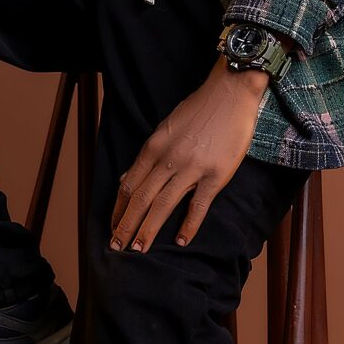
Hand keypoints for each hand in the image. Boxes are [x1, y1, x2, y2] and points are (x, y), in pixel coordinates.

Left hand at [109, 57, 269, 253]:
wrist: (230, 92)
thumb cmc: (198, 110)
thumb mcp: (165, 128)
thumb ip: (148, 156)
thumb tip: (127, 181)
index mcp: (153, 147)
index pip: (128, 186)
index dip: (118, 210)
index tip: (112, 228)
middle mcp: (168, 159)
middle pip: (140, 200)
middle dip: (125, 226)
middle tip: (116, 247)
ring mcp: (191, 168)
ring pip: (162, 206)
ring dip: (147, 230)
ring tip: (138, 250)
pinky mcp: (215, 175)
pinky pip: (198, 206)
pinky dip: (187, 226)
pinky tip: (179, 241)